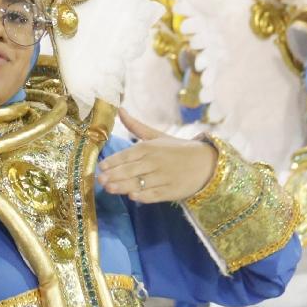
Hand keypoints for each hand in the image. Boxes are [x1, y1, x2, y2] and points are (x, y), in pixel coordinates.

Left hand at [97, 112, 218, 202]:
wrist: (206, 162)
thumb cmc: (177, 149)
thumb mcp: (157, 136)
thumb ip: (135, 126)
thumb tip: (119, 109)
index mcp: (150, 147)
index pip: (127, 155)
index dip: (113, 161)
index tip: (101, 167)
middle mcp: (155, 162)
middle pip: (130, 170)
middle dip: (113, 175)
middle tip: (100, 180)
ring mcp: (164, 177)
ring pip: (140, 183)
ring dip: (122, 186)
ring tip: (109, 189)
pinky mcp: (172, 191)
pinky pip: (154, 195)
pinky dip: (143, 196)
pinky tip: (132, 196)